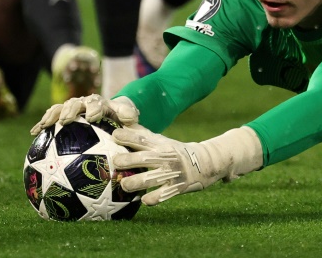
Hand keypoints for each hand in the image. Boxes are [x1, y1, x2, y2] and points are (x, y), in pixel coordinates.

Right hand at [30, 94, 138, 134]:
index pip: (96, 103)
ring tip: (45, 125)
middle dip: (71, 110)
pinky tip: (33, 132)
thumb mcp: (127, 114)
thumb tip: (130, 118)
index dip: (94, 109)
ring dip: (52, 115)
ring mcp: (71, 107)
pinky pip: (50, 117)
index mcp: (99, 102)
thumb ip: (128, 114)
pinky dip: (42, 123)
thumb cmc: (118, 116)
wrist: (109, 111)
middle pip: (75, 103)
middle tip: (67, 120)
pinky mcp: (62, 114)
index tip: (93, 117)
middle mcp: (83, 102)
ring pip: (60, 108)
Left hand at [112, 126, 263, 205]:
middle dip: (129, 160)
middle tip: (115, 162)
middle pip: (146, 158)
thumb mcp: (162, 140)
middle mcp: (166, 158)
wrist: (206, 162)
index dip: (129, 136)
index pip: (143, 138)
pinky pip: (163, 195)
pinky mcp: (177, 187)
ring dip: (136, 182)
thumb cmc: (175, 151)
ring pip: (151, 179)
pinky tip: (143, 200)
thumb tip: (121, 122)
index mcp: (161, 145)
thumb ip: (142, 134)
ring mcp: (172, 173)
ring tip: (124, 185)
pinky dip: (153, 198)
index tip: (115, 135)